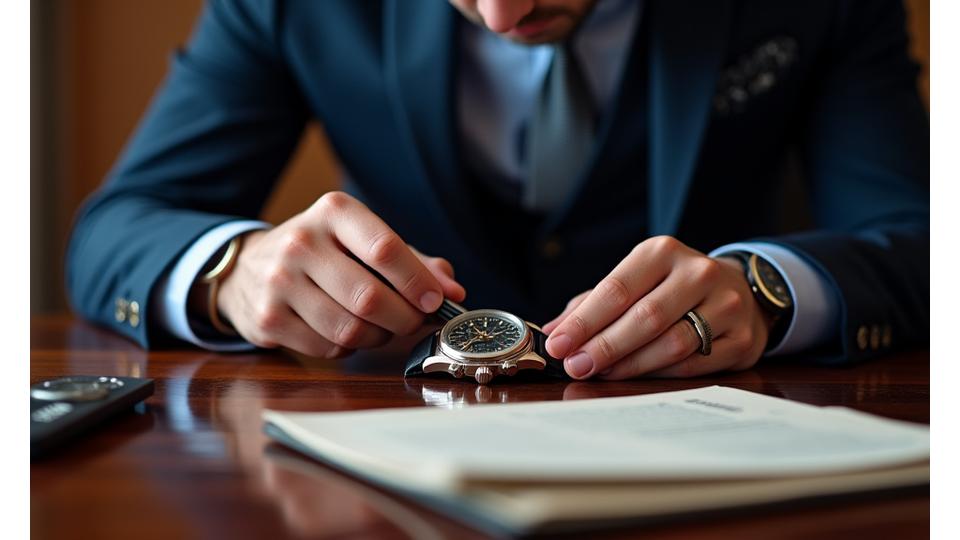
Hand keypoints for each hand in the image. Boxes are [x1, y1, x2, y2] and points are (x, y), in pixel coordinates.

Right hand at [216, 192, 465, 357]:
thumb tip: (452, 290)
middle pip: (370, 297)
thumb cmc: (324, 255)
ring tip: (380, 327)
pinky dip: (347, 348)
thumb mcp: (364, 241)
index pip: (385, 248)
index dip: (417, 282)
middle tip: (413, 321)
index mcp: (333, 212)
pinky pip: (327, 348)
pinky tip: (345, 332)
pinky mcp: (268, 318)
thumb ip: (413, 262)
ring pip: (350, 329)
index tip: (436, 300)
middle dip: (404, 318)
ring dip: (378, 337)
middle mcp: (301, 241)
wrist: (250, 269)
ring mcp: (279, 281)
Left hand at [541, 236, 770, 378]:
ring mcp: (725, 305)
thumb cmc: (671, 287)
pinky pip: (693, 364)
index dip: (584, 321)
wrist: (740, 290)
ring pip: (671, 343)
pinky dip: (659, 374)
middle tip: (575, 366)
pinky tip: (635, 378)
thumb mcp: (634, 281)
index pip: (616, 289)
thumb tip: (551, 331)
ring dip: (630, 364)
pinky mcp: (741, 339)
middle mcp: (698, 273)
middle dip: (603, 346)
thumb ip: (592, 304)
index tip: (557, 344)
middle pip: (644, 317)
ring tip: (600, 373)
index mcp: (662, 252)